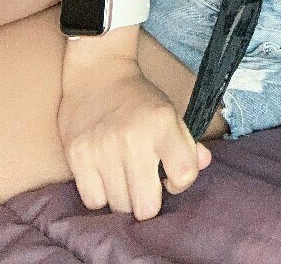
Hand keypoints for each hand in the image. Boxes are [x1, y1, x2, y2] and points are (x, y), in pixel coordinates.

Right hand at [57, 56, 211, 218]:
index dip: (180, 182)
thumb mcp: (170, 113)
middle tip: (145, 186)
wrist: (97, 74)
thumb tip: (203, 164)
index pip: (184, 175)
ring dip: (124, 198)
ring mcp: (102, 149)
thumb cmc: (139, 99)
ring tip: (123, 177)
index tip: (170, 175)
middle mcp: (133, 138)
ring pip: (119, 207)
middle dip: (148, 202)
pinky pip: (93, 201)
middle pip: (146, 207)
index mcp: (162, 123)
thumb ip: (188, 143)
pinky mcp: (77, 156)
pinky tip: (104, 176)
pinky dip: (100, 195)